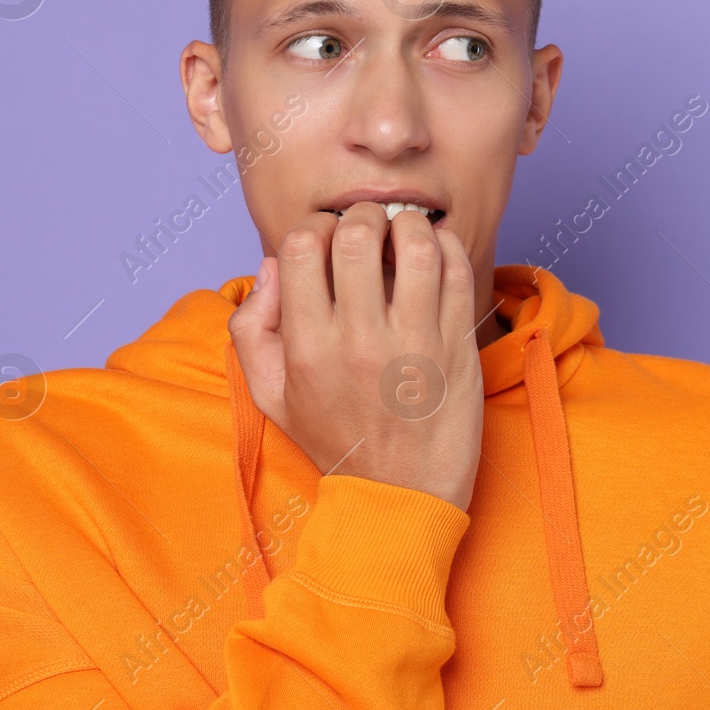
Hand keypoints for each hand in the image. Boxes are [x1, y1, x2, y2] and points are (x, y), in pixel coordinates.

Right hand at [227, 203, 484, 511]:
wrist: (401, 495)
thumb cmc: (336, 438)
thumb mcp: (270, 395)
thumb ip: (252, 327)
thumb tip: (270, 267)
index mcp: (307, 346)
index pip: (299, 247)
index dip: (312, 227)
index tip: (326, 239)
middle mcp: (358, 339)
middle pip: (357, 233)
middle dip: (362, 214)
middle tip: (371, 227)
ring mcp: (413, 341)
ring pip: (414, 242)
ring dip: (409, 223)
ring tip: (405, 233)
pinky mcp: (457, 345)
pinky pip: (456, 270)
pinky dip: (445, 245)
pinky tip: (435, 253)